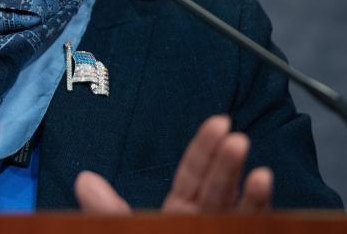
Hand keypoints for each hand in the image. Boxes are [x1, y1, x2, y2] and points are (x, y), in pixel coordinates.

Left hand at [75, 115, 272, 212]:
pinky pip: (250, 232)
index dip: (205, 151)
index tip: (218, 123)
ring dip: (249, 192)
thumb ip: (108, 213)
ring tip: (255, 166)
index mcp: (180, 217)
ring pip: (239, 214)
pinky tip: (262, 190)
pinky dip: (258, 215)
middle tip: (233, 135)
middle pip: (219, 191)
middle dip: (227, 164)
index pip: (194, 178)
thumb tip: (84, 179)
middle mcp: (207, 226)